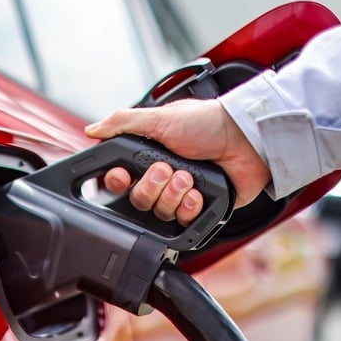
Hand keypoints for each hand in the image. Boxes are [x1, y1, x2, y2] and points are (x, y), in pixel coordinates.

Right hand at [85, 99, 270, 223]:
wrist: (248, 140)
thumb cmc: (208, 123)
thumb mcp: (160, 118)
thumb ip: (122, 123)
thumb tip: (92, 129)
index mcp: (147, 156)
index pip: (119, 180)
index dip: (118, 182)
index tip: (124, 176)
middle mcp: (162, 178)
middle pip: (138, 200)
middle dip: (153, 186)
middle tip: (168, 169)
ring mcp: (180, 195)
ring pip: (159, 212)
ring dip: (173, 194)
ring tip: (189, 177)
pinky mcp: (199, 209)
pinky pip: (183, 222)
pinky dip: (190, 208)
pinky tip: (198, 194)